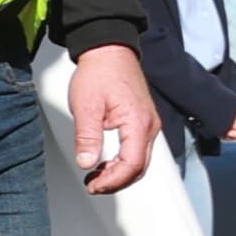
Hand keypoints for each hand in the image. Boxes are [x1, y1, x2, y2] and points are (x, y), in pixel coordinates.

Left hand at [68, 46, 160, 195]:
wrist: (109, 51)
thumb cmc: (100, 73)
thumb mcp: (86, 106)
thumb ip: (87, 137)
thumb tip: (87, 162)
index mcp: (138, 123)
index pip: (132, 164)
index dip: (113, 181)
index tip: (93, 185)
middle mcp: (149, 126)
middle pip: (139, 167)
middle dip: (116, 181)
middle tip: (93, 184)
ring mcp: (148, 124)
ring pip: (140, 161)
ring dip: (119, 173)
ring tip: (96, 175)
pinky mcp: (143, 121)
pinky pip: (138, 150)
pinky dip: (124, 162)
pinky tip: (106, 162)